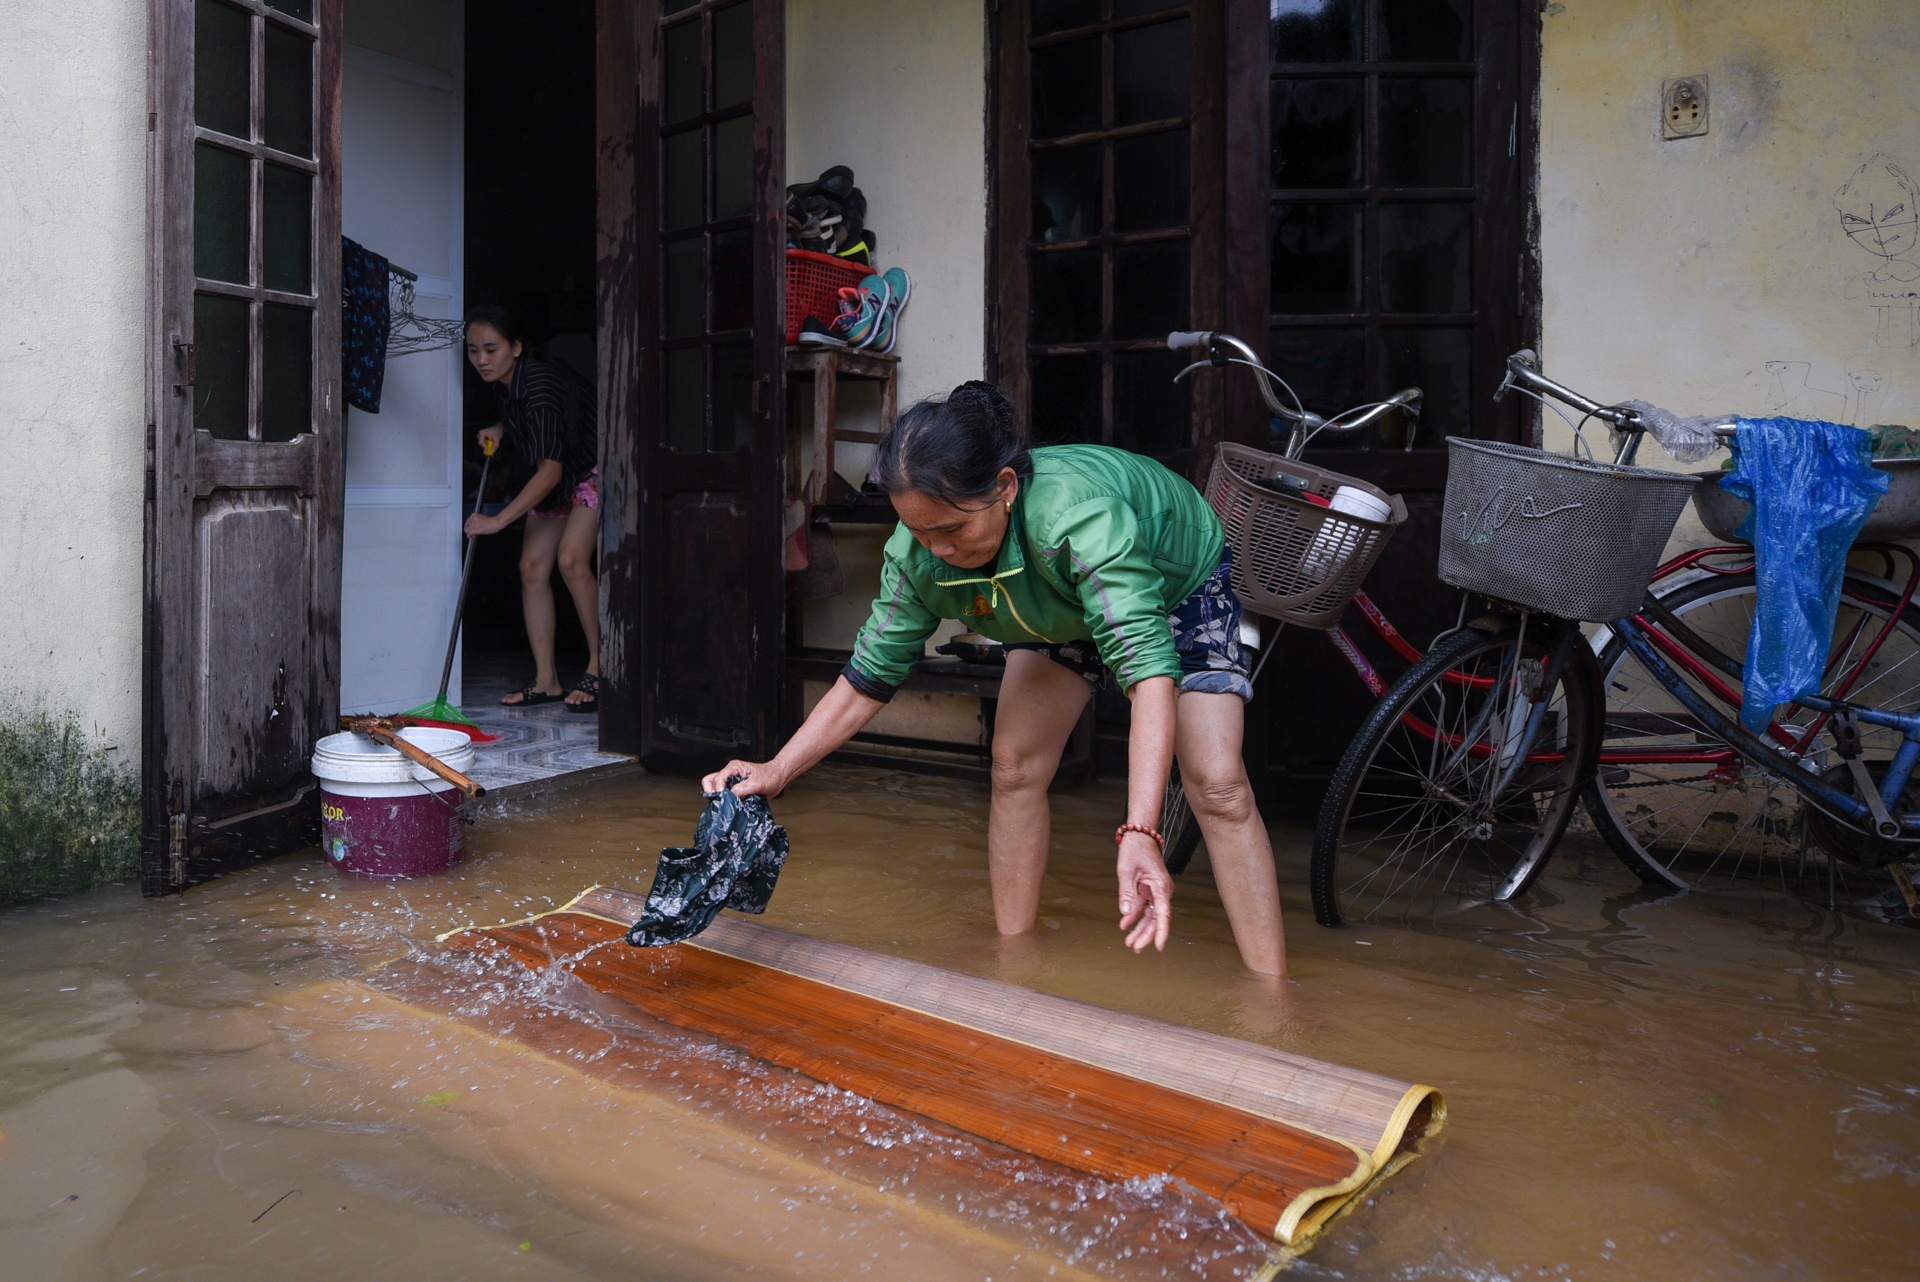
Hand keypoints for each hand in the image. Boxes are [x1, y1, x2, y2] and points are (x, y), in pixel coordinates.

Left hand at [464, 512, 503, 536]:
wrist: (496, 523)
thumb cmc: (491, 521)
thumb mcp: (481, 518)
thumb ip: (476, 521)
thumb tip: (473, 526)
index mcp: (474, 515)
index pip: (467, 521)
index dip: (468, 526)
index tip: (469, 529)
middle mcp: (473, 519)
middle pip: (466, 526)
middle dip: (468, 530)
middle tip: (470, 532)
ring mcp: (474, 524)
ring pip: (467, 530)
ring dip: (468, 533)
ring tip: (471, 535)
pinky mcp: (475, 529)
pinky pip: (469, 533)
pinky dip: (469, 536)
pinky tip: (470, 537)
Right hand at [476, 425, 502, 452]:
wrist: (499, 427)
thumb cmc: (497, 431)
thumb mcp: (497, 438)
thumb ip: (495, 445)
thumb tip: (493, 451)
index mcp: (482, 433)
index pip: (481, 442)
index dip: (484, 447)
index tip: (487, 451)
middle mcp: (480, 434)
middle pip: (481, 443)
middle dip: (486, 446)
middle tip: (491, 448)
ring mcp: (480, 436)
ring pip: (482, 444)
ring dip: (487, 445)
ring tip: (492, 443)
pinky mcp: (482, 437)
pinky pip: (484, 443)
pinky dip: (487, 444)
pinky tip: (491, 442)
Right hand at [699, 759, 787, 796]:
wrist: (778, 778)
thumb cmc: (770, 776)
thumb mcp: (757, 783)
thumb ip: (743, 788)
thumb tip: (731, 795)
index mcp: (733, 767)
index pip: (718, 778)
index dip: (719, 789)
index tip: (723, 798)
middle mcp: (730, 773)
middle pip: (710, 781)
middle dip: (712, 792)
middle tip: (719, 801)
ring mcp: (731, 782)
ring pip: (714, 788)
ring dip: (717, 797)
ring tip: (725, 804)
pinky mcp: (735, 789)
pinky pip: (724, 795)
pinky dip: (724, 801)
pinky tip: (731, 806)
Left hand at [1116, 833, 1171, 952]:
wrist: (1139, 836)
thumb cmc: (1135, 849)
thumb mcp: (1126, 871)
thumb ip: (1127, 893)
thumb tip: (1126, 913)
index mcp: (1160, 886)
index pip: (1163, 914)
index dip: (1161, 931)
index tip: (1159, 946)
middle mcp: (1162, 891)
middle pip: (1157, 918)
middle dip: (1146, 934)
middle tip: (1134, 947)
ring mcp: (1156, 891)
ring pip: (1150, 915)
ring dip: (1140, 928)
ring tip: (1129, 942)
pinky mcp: (1150, 890)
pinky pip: (1144, 907)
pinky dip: (1136, 916)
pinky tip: (1126, 926)